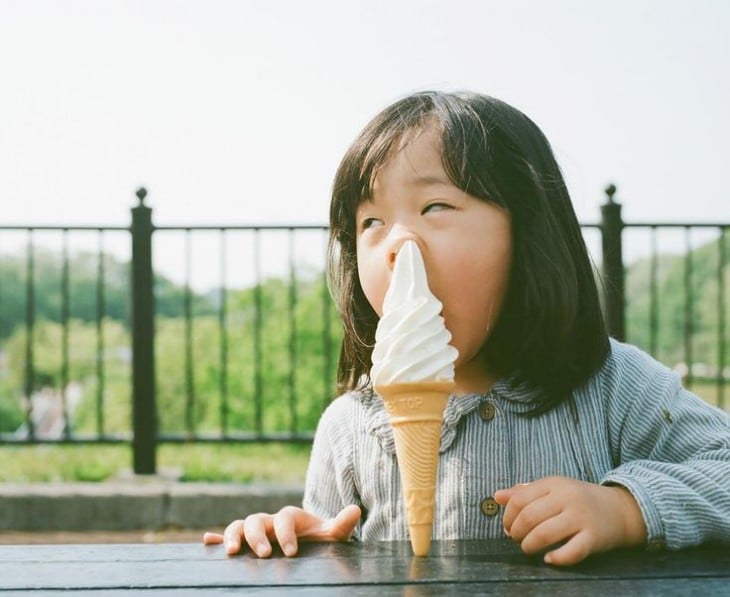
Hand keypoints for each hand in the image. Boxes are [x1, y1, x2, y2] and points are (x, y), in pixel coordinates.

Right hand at [202, 504, 360, 557]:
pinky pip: (227, 538)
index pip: (285, 518)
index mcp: (290, 517)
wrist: (307, 545)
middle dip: (258, 536)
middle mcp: (269, 521)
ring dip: (233, 536)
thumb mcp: (330, 535)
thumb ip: (341, 525)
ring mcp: (256, 532)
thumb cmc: (318, 541)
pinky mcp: (246, 543)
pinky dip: (217, 539)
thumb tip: (356, 510)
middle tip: (264, 555)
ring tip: (232, 553)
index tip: (292, 552)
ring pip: (239, 525)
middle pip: (256, 519)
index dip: (287, 533)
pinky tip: (207, 542)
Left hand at [494, 477, 645, 565]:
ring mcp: (581, 518)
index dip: (508, 516)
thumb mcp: (553, 489)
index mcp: (554, 484)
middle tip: (516, 539)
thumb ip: (524, 491)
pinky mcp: (594, 538)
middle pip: (529, 517)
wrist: (620, 510)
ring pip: (545, 534)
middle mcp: (567, 498)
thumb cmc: (579, 499)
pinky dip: (556, 558)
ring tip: (528, 548)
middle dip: (516, 532)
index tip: (507, 527)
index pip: (520, 498)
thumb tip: (497, 496)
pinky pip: (571, 551)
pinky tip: (549, 559)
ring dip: (529, 545)